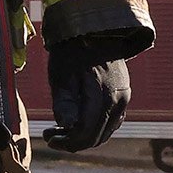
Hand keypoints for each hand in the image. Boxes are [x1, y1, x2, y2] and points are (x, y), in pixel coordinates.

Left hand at [46, 37, 132, 152]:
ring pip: (105, 131)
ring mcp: (123, 99)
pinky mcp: (122, 96)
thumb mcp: (61, 75)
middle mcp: (118, 101)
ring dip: (83, 135)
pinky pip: (110, 121)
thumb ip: (64, 102)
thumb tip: (67, 126)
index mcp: (102, 97)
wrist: (95, 30)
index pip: (87, 134)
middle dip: (72, 141)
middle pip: (97, 137)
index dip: (67, 143)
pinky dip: (93, 126)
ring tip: (59, 128)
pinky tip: (76, 120)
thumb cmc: (73, 51)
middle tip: (50, 135)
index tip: (48, 139)